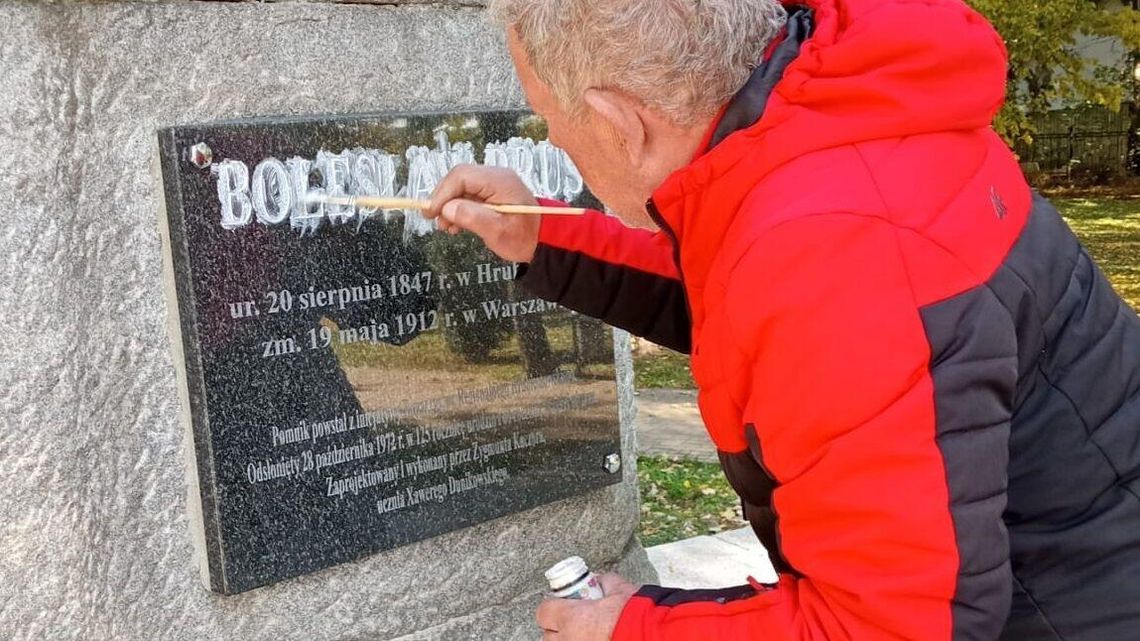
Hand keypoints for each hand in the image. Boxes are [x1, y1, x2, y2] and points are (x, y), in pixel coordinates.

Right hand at [425, 166, 541, 262]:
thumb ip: (473, 217)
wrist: (543, 240)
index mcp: (500, 181)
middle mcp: (496, 176)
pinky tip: (455, 224)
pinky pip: (467, 195)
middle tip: (435, 221)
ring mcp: (493, 183)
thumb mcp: (498, 232)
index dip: (442, 193)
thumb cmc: (525, 237)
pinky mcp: (491, 193)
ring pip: (460, 187)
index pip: (461, 176)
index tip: (431, 212)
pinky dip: (457, 208)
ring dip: (449, 206)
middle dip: (443, 199)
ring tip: (447, 227)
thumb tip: (447, 209)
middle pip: (458, 179)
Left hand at [536, 574, 638, 640]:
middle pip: (548, 636)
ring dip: (567, 640)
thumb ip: (605, 582)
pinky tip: (598, 639)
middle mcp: (569, 640)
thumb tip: (600, 579)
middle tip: (572, 623)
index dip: (552, 607)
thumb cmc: (635, 614)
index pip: (543, 612)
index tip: (561, 604)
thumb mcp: (620, 589)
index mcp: (570, 618)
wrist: (652, 636)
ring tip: (584, 635)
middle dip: (557, 629)